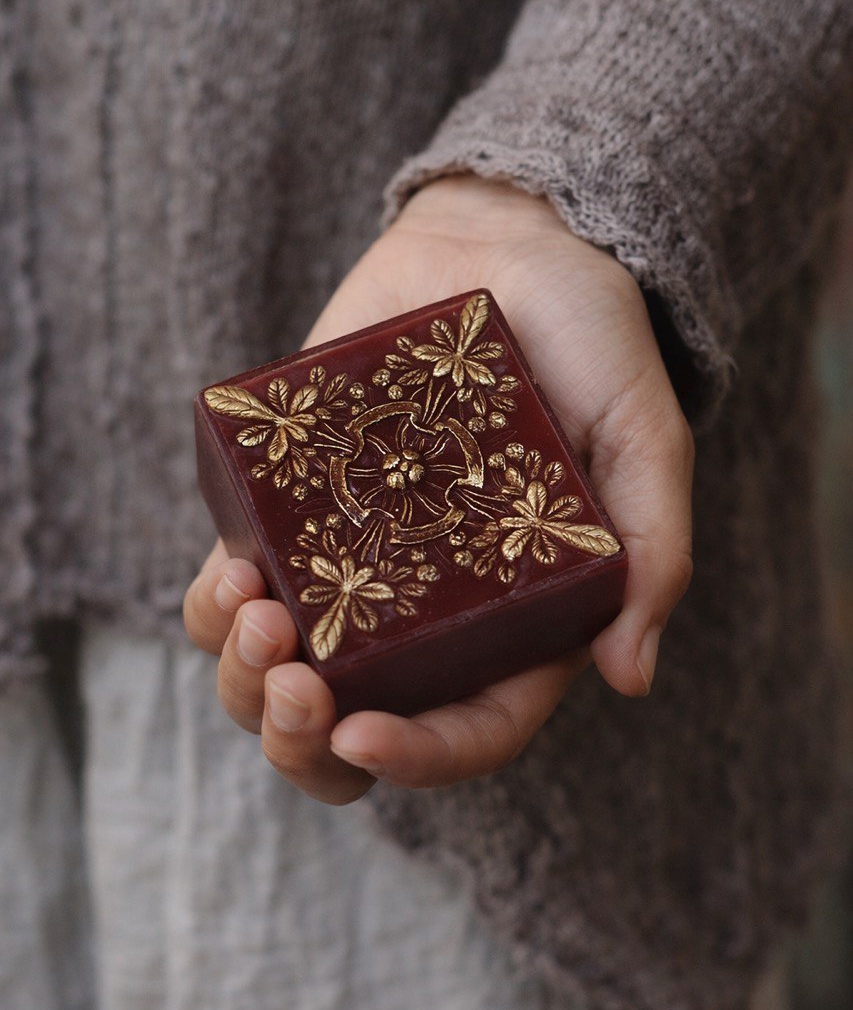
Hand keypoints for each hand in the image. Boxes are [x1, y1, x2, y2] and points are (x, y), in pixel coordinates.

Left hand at [183, 175, 693, 803]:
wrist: (506, 251)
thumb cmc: (594, 346)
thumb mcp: (646, 441)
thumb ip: (653, 553)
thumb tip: (630, 677)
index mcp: (513, 624)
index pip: (467, 730)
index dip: (416, 758)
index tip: (363, 734)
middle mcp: (427, 614)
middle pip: (348, 730)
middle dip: (302, 739)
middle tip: (294, 683)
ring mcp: (354, 566)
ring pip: (274, 676)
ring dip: (243, 679)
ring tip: (254, 609)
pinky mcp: (295, 510)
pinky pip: (233, 588)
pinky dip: (213, 604)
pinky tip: (231, 570)